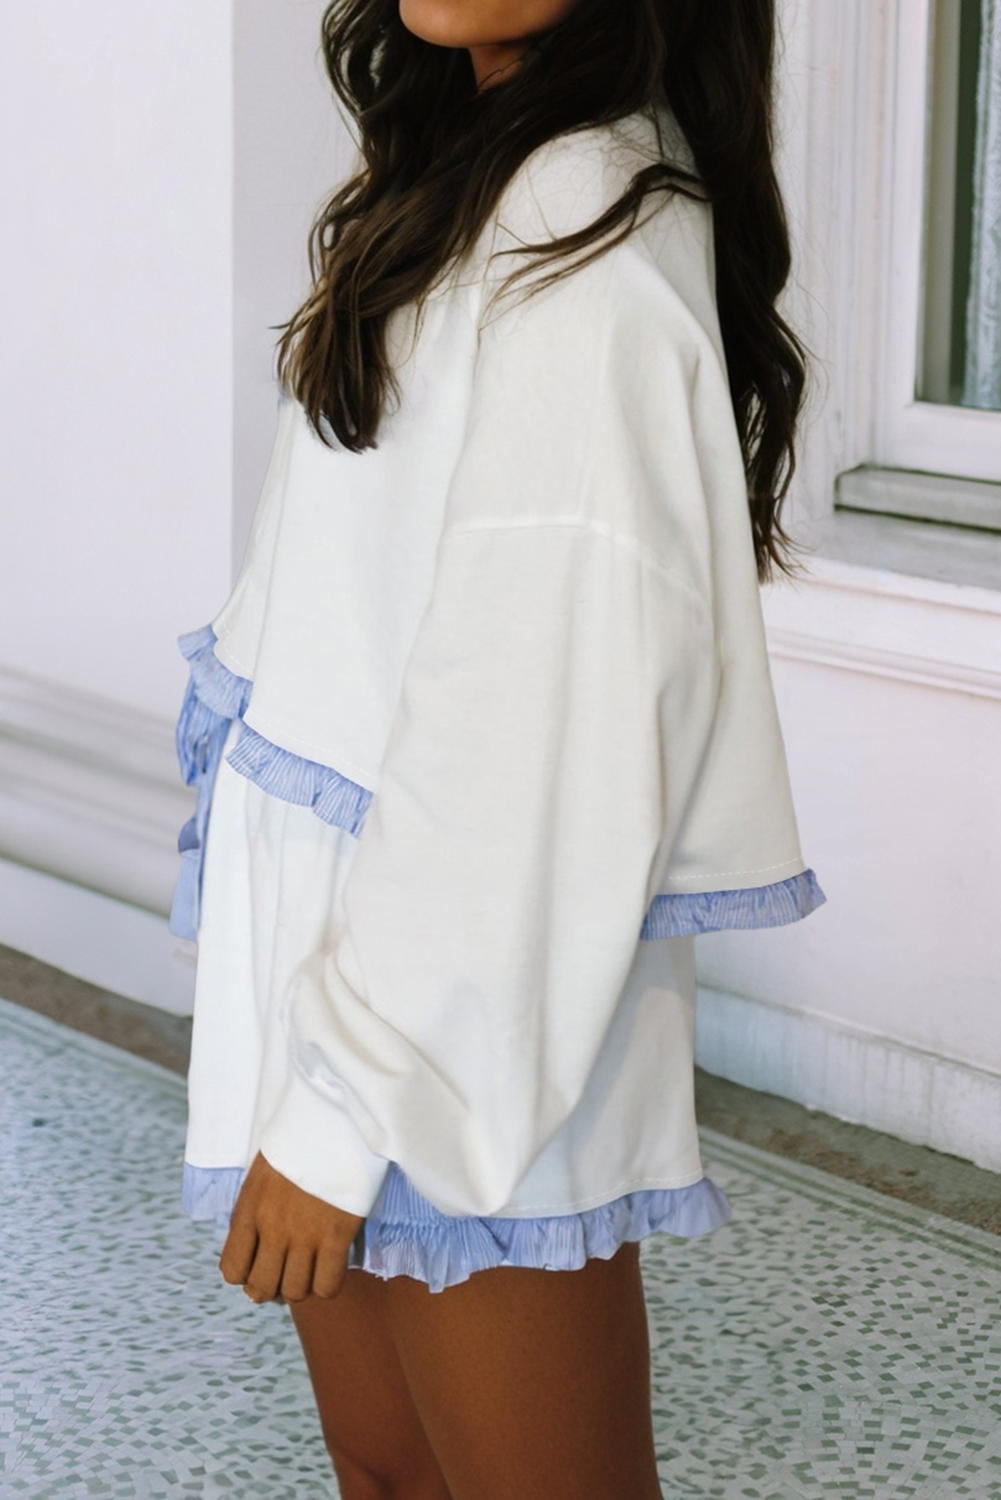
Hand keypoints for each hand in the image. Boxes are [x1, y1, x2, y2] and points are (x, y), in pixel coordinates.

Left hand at [219, 1151, 365, 1304]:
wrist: (335, 1117)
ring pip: (295, 1292)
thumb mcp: (264, 1173)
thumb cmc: (300, 1139)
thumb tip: (257, 1244)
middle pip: (261, 1288)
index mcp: (249, 1209)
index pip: (232, 1269)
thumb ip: (256, 1209)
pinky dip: (329, 1283)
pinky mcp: (337, 1234)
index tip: (263, 1264)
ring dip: (303, 1285)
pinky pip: (327, 1285)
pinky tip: (333, 1264)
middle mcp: (272, 1228)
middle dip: (272, 1287)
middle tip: (287, 1272)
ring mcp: (304, 1234)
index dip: (247, 1274)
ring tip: (312, 1268)